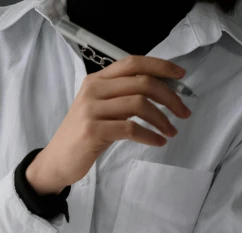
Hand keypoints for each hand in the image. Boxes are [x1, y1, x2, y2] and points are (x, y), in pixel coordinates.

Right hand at [26, 56, 192, 194]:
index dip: (161, 66)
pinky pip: (131, 129)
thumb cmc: (83, 135)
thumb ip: (122, 96)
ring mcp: (91, 110)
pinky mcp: (93, 131)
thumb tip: (161, 91)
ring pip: (139, 104)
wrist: (57, 161)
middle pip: (142, 83)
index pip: (133, 63)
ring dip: (163, 119)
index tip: (181, 75)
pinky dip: (150, 135)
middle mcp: (93, 90)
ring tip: (171, 131)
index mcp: (96, 80)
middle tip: (184, 112)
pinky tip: (158, 141)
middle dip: (170, 97)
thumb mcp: (100, 109)